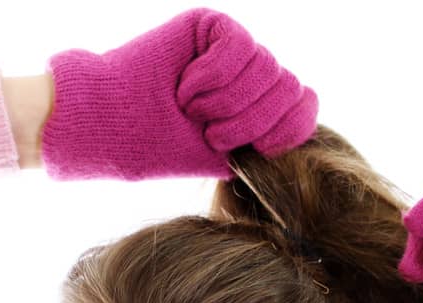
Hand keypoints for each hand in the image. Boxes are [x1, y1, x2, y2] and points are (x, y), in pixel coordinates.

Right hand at [40, 7, 317, 180]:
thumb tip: (310, 130)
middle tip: (210, 133)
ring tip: (191, 110)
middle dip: (252, 120)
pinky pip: (239, 44)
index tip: (258, 149)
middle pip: (290, 86)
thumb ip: (267, 141)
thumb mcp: (224, 158)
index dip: (289, 127)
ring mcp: (232, 48)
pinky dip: (212, 75)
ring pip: (267, 67)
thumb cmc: (158, 147)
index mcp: (258, 109)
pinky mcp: (212, 25)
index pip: (304, 106)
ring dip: (226, 101)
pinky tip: (185, 87)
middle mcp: (250, 76)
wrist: (112, 126)